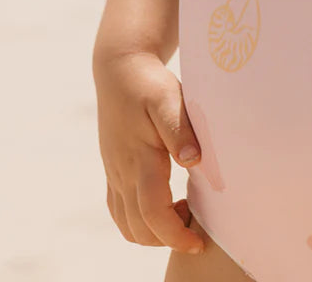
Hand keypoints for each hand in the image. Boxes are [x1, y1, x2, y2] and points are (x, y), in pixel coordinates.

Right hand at [93, 50, 206, 255]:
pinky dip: (138, 221)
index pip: (153, 213)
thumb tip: (193, 161)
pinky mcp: (112, 168)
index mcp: (139, 159)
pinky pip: (118, 210)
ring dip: (152, 232)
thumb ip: (180, 130)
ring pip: (126, 223)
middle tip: (197, 225)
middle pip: (138, 228)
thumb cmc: (149, 84)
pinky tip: (164, 203)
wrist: (120, 69)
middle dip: (167, 239)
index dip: (175, 235)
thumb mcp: (168, 99)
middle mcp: (122, 172)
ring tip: (182, 212)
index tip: (199, 242)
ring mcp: (114, 172)